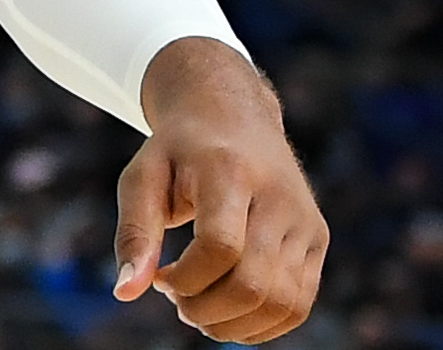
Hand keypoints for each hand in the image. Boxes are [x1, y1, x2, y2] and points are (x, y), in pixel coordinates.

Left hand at [113, 38, 326, 341]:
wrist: (233, 117)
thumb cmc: (178, 152)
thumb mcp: (142, 177)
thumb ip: (134, 233)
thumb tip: (125, 293)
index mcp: (230, 170)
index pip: (220, 246)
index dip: (186, 279)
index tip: (160, 279)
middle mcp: (279, 197)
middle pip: (253, 284)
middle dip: (206, 310)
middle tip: (177, 300)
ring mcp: (305, 221)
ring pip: (282, 303)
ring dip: (234, 325)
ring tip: (198, 309)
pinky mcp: (318, 240)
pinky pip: (299, 304)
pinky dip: (262, 324)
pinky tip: (227, 314)